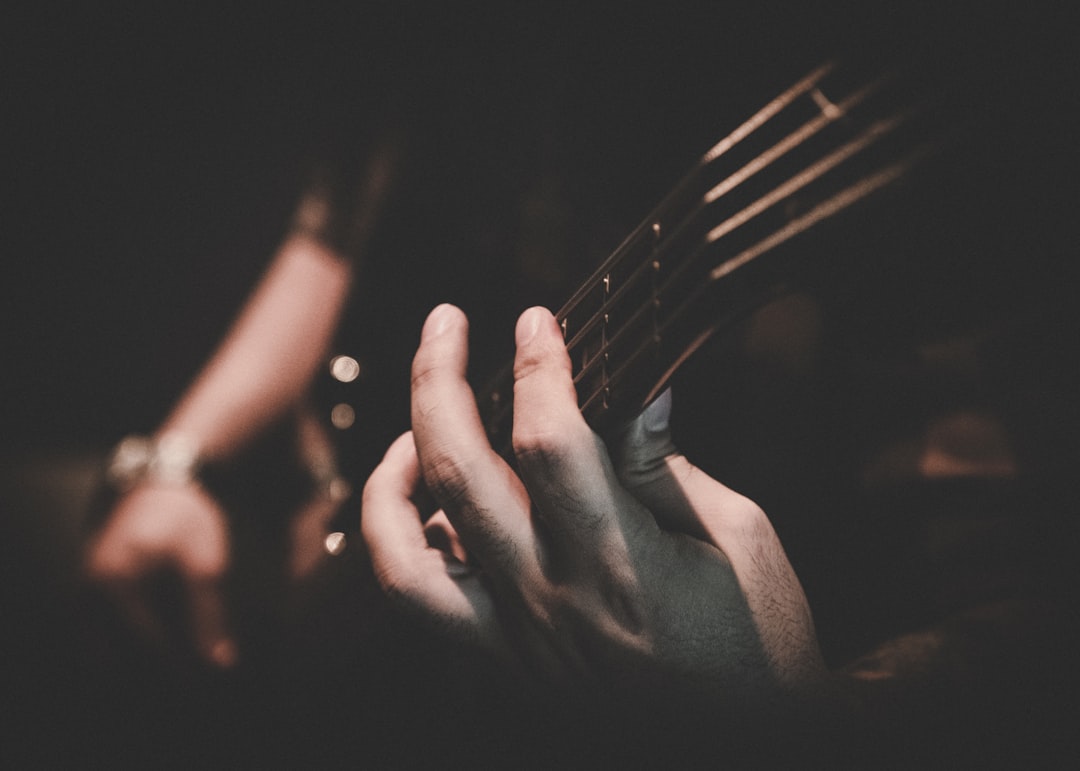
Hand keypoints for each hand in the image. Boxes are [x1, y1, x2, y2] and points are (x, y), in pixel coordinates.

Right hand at [86, 481, 235, 667]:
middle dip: (158, 671)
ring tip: (182, 661)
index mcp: (116, 585)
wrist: (159, 485)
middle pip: (122, 656)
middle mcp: (88, 594)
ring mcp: (81, 596)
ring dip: (143, 661)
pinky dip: (131, 646)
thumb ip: (209, 616)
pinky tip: (163, 644)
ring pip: (109, 652)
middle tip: (194, 677)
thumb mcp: (204, 564)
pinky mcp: (86, 597)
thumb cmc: (186, 519)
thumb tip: (221, 665)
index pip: (148, 647)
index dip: (180, 669)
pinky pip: (104, 637)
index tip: (207, 680)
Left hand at [362, 304, 825, 708]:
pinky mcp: (503, 665)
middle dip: (439, 378)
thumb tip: (629, 392)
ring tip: (410, 427)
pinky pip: (421, 603)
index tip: (537, 321)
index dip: (536, 366)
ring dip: (392, 472)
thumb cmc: (757, 641)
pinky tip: (431, 504)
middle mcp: (551, 603)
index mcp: (621, 565)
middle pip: (458, 473)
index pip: (549, 441)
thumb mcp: (739, 539)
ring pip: (405, 552)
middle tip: (445, 323)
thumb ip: (664, 468)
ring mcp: (515, 641)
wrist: (747, 741)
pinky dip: (405, 541)